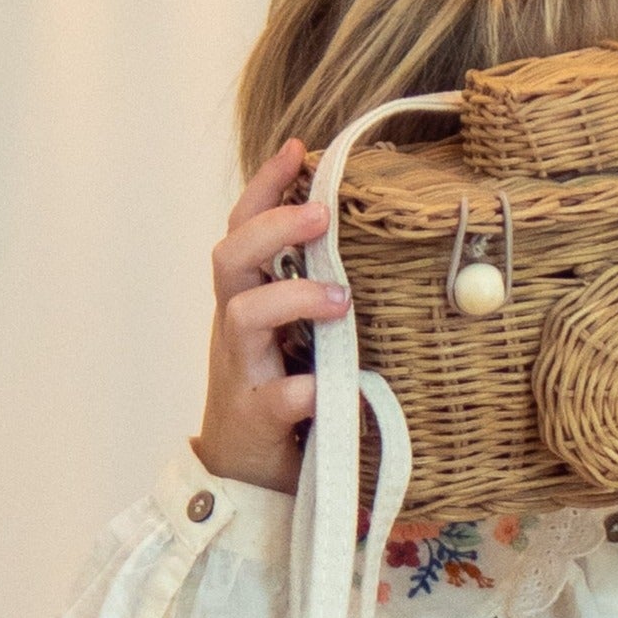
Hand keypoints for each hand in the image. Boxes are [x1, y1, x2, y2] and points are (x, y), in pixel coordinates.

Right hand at [194, 141, 353, 493]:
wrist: (247, 471)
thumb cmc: (285, 380)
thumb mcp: (301, 324)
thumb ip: (325, 281)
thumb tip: (386, 227)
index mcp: (251, 294)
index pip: (245, 226)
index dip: (266, 185)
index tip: (298, 146)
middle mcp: (238, 325)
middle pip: (230, 258)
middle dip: (273, 228)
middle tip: (320, 214)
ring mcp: (242, 370)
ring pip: (242, 318)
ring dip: (292, 298)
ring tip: (341, 300)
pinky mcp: (255, 418)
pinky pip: (275, 399)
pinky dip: (304, 390)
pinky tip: (336, 387)